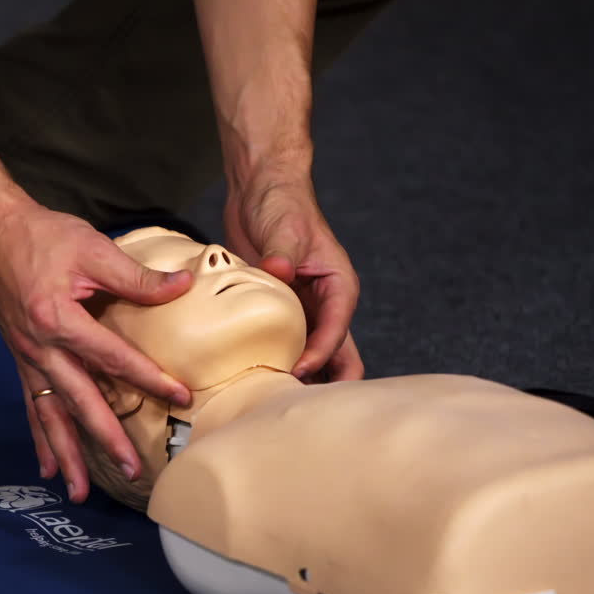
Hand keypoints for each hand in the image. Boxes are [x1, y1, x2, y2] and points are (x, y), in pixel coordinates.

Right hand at [0, 197, 192, 502]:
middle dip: (106, 439)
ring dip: (66, 455)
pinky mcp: (21, 359)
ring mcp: (27, 358)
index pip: (112, 358)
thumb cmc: (40, 235)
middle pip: (79, 401)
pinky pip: (32, 406)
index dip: (149, 378)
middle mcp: (40, 348)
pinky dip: (40, 439)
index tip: (181, 397)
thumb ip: (136, 276)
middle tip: (133, 469)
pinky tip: (46, 468)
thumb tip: (184, 285)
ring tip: (80, 493)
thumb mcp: (91, 246)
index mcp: (58, 319)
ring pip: (50, 415)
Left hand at [223, 178, 363, 381]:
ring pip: (310, 357)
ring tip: (273, 401)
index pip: (337, 331)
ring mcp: (302, 311)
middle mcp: (325, 305)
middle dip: (323, 383)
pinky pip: (281, 345)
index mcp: (338, 287)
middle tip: (295, 404)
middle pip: (337, 357)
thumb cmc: (282, 203)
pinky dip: (273, 362)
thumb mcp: (284, 228)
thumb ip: (281, 254)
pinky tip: (255, 381)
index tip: (298, 371)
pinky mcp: (277, 311)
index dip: (320, 355)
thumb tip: (279, 272)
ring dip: (298, 379)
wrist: (260, 190)